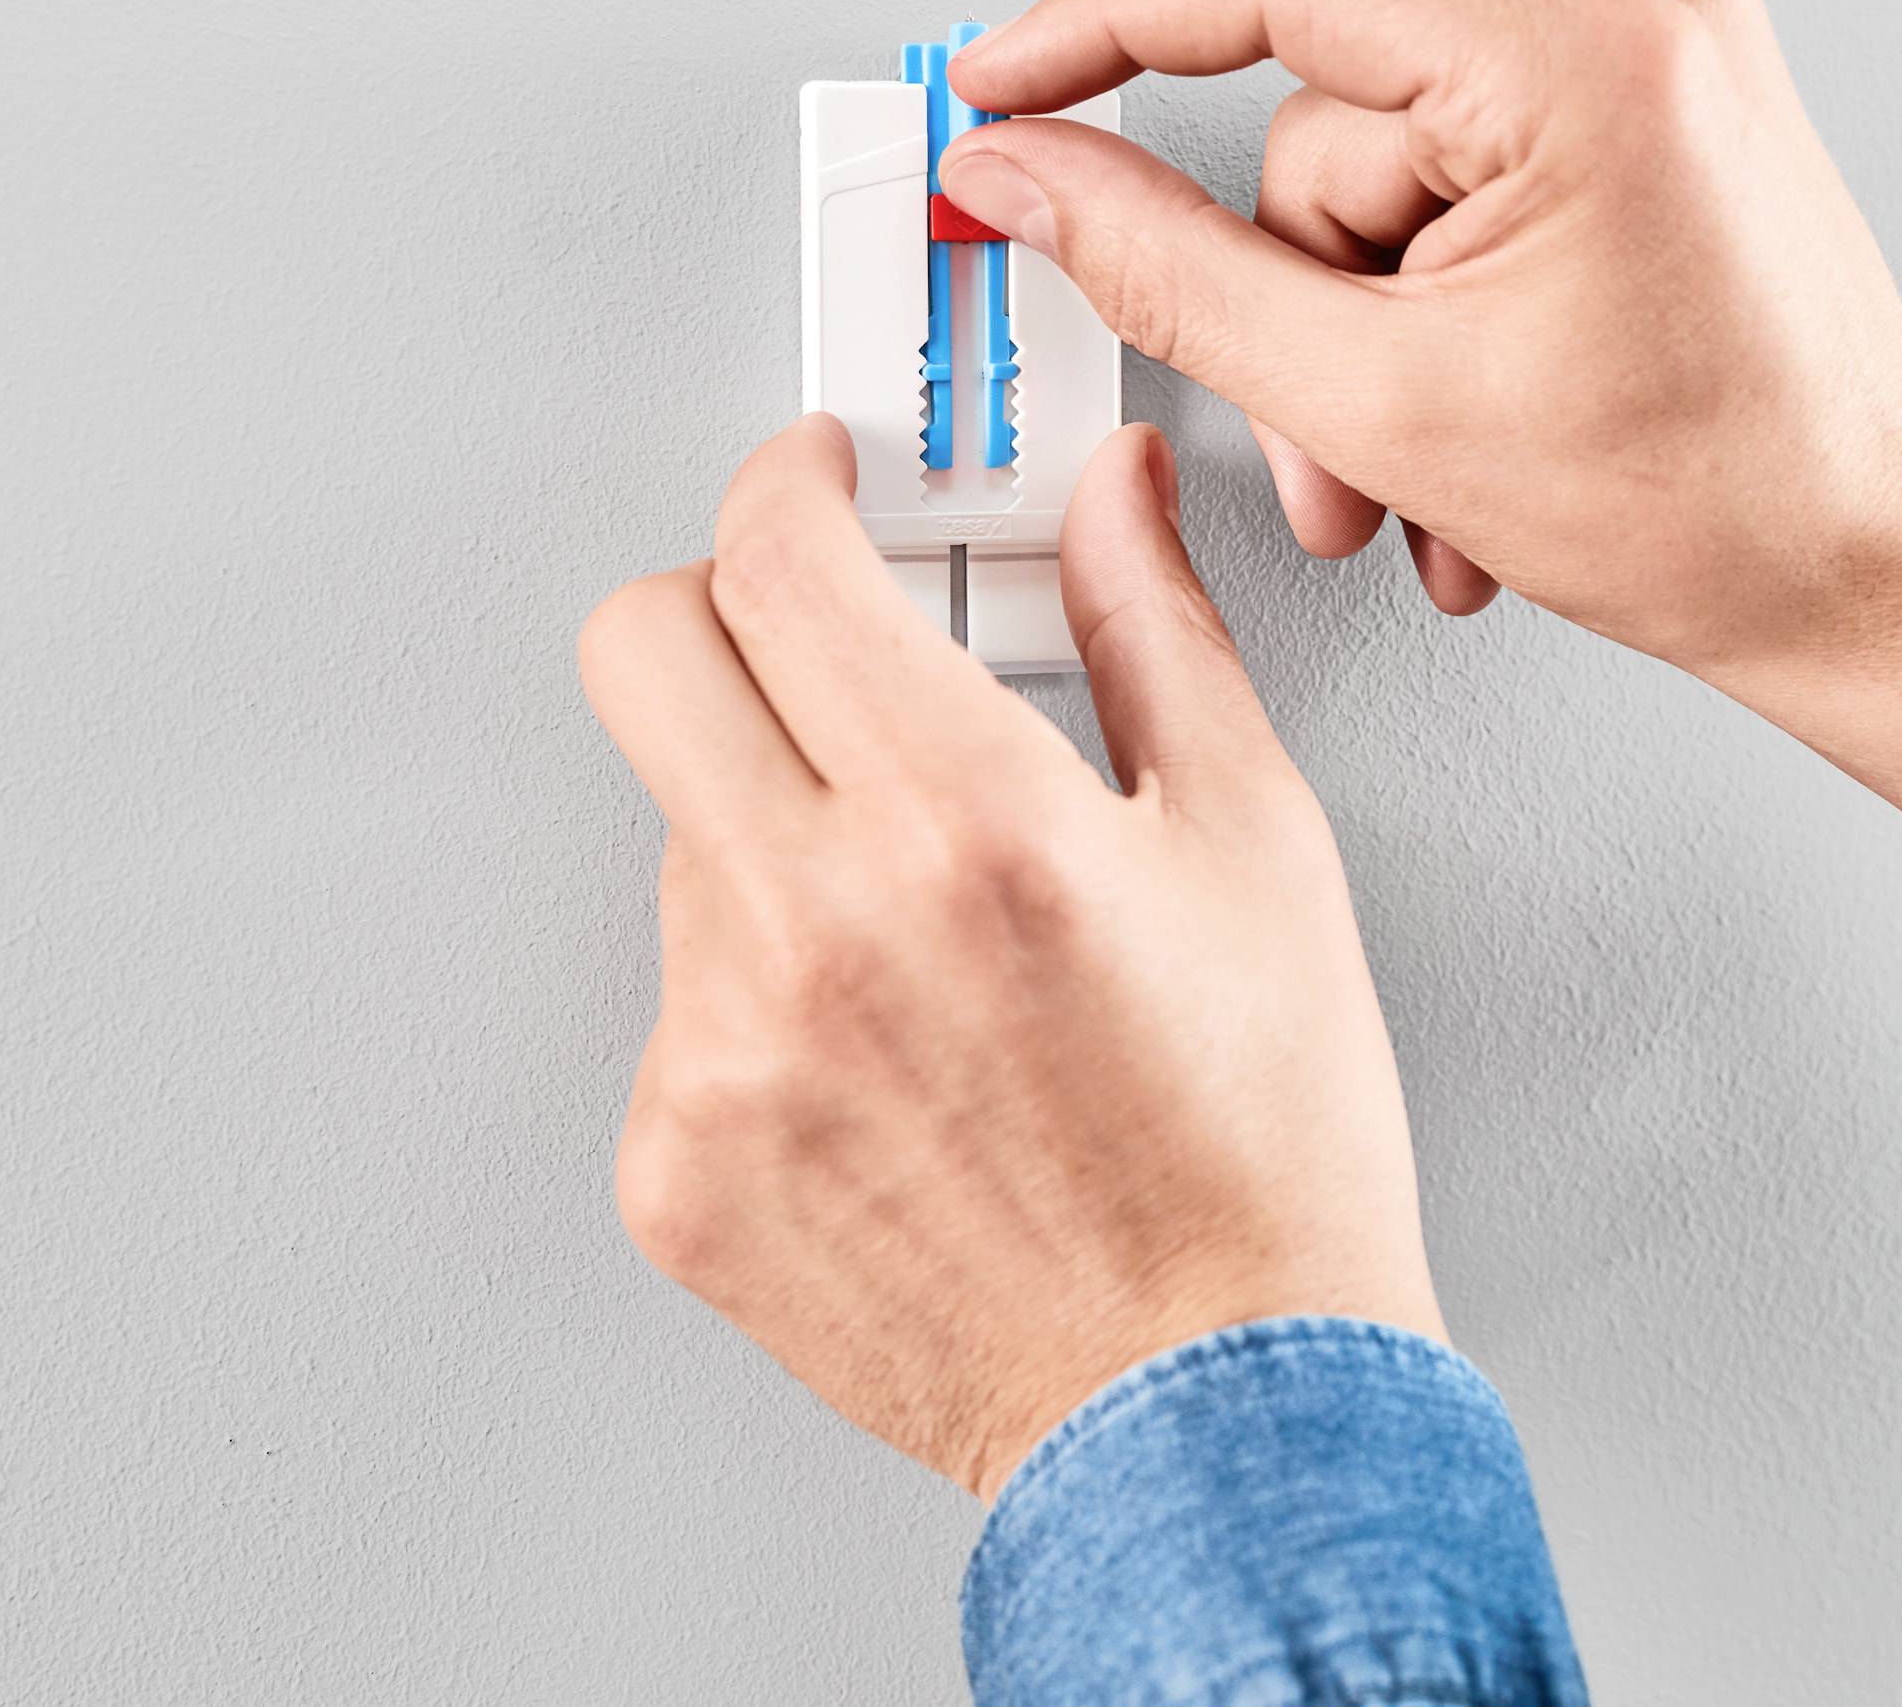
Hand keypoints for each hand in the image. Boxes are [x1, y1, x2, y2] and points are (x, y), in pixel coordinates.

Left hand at [577, 414, 1438, 1496]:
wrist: (1212, 1418)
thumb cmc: (1260, 1158)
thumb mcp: (1256, 847)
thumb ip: (1159, 631)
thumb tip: (1116, 499)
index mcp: (966, 818)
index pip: (778, 557)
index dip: (790, 483)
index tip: (814, 485)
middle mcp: (819, 924)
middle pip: (641, 653)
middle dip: (714, 604)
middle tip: (799, 637)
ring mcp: (726, 1054)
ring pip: (675, 838)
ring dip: (769, 830)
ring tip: (922, 932)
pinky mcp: (678, 1169)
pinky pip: (677, 1010)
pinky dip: (761, 1000)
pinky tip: (888, 1057)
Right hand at [937, 0, 1901, 902]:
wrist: (1875, 577)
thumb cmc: (1717, 512)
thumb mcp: (1380, 405)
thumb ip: (1166, 273)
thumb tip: (1031, 173)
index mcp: (1588, 58)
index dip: (1102, 30)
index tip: (1001, 81)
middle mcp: (1640, 12)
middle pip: (1330, 132)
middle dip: (1309, 317)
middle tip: (1347, 456)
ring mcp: (1658, 53)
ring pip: (1384, 182)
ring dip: (1373, 348)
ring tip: (1435, 474)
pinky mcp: (1656, 105)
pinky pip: (1462, 180)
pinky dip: (1439, 310)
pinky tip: (1486, 420)